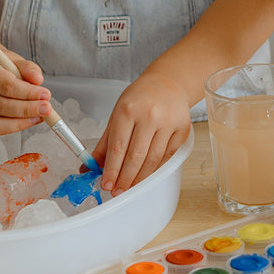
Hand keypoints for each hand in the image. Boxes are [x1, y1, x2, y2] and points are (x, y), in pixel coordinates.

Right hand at [0, 43, 51, 133]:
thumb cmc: (3, 66)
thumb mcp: (15, 60)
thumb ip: (28, 68)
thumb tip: (38, 80)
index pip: (7, 86)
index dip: (28, 93)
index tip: (46, 94)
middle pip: (4, 106)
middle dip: (29, 109)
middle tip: (47, 108)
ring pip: (0, 121)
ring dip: (25, 120)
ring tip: (42, 115)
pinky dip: (17, 126)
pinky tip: (32, 119)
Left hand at [93, 72, 192, 195]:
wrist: (168, 83)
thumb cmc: (140, 98)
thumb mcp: (117, 113)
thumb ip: (105, 142)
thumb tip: (90, 167)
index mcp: (128, 109)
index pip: (118, 147)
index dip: (111, 169)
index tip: (106, 184)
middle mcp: (150, 115)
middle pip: (136, 156)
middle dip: (125, 178)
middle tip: (117, 190)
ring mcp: (169, 123)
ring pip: (153, 160)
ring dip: (140, 177)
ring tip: (130, 186)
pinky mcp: (183, 129)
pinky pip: (167, 156)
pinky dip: (155, 168)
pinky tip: (146, 174)